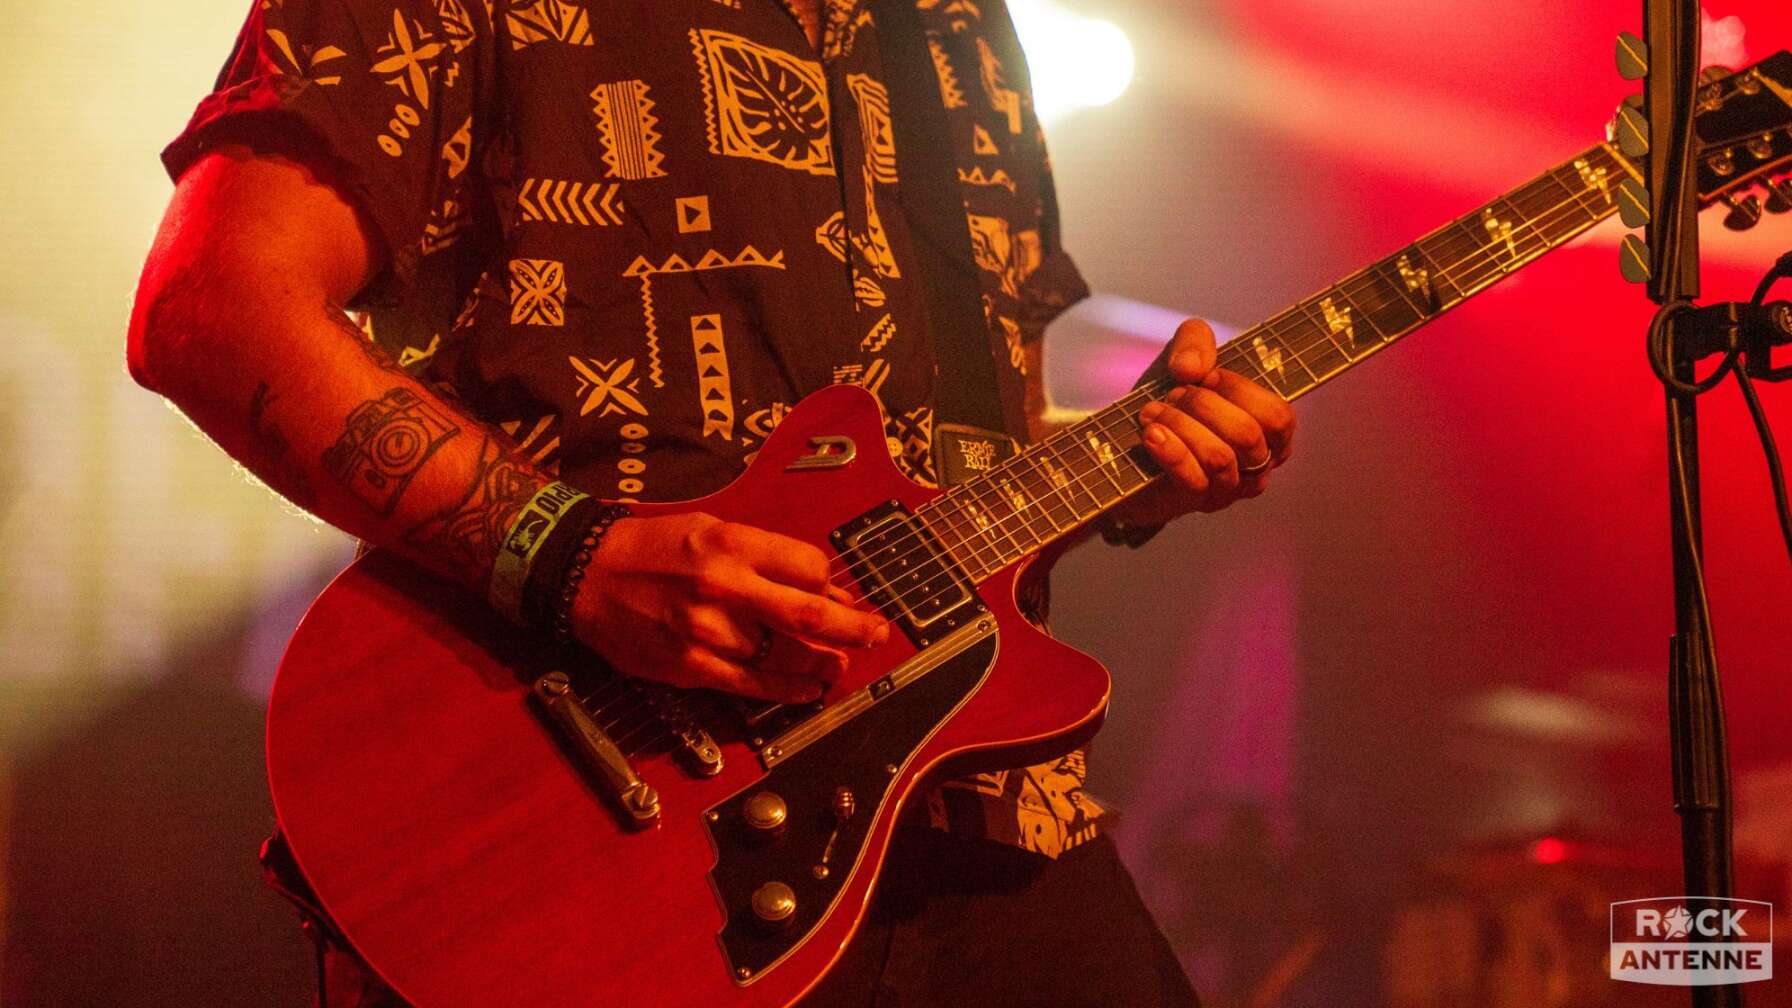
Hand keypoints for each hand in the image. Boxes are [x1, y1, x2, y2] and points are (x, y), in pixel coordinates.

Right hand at [570, 513, 889, 702]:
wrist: (587, 575)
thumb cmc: (651, 548)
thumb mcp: (711, 530)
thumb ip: (765, 556)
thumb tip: (818, 585)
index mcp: (733, 544)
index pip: (809, 567)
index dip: (832, 583)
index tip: (840, 593)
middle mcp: (725, 587)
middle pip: (810, 614)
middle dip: (853, 627)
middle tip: (875, 633)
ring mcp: (710, 631)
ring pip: (786, 656)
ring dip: (823, 663)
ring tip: (840, 665)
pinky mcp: (694, 667)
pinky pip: (755, 686)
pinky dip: (789, 690)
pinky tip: (810, 690)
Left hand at [1111, 319, 1296, 526]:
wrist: (1124, 448)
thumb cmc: (1170, 401)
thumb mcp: (1183, 359)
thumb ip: (1195, 341)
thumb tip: (1192, 368)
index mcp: (1270, 433)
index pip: (1278, 416)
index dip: (1241, 390)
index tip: (1206, 376)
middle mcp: (1257, 465)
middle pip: (1247, 435)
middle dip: (1203, 405)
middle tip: (1172, 394)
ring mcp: (1229, 489)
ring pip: (1219, 457)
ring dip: (1181, 425)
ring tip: (1152, 412)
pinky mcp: (1196, 503)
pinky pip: (1193, 479)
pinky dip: (1170, 450)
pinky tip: (1151, 433)